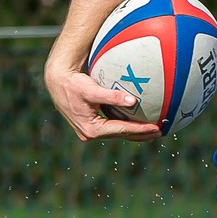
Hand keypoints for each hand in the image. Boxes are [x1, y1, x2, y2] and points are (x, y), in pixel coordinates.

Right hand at [45, 65, 160, 143]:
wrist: (57, 82)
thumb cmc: (73, 84)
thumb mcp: (92, 90)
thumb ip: (111, 96)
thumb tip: (133, 101)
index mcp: (92, 129)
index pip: (121, 130)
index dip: (140, 130)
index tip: (156, 128)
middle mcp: (90, 133)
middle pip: (121, 135)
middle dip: (141, 134)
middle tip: (159, 132)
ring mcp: (89, 130)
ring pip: (117, 133)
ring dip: (134, 132)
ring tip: (152, 131)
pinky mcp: (90, 125)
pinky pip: (112, 127)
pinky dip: (124, 126)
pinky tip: (136, 122)